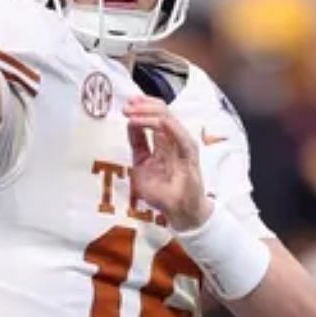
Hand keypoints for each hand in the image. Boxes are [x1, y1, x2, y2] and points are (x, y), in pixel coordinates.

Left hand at [125, 96, 211, 228]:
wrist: (179, 212)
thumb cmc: (163, 191)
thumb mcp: (142, 164)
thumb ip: (138, 144)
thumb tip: (130, 123)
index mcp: (165, 140)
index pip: (156, 115)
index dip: (141, 106)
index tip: (126, 104)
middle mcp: (175, 138)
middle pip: (162, 111)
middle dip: (142, 106)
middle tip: (126, 106)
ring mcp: (183, 144)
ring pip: (168, 118)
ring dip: (148, 113)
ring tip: (131, 113)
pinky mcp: (190, 152)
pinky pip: (178, 134)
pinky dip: (163, 125)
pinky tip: (150, 122)